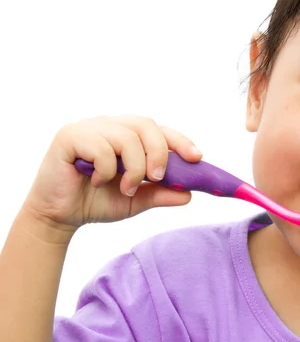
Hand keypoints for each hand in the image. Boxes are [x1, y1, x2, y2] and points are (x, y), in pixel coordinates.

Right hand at [23, 115, 201, 232]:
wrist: (59, 217)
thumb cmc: (96, 202)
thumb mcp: (136, 200)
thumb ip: (161, 194)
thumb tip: (189, 194)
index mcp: (127, 135)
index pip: (159, 130)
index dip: (180, 141)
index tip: (197, 157)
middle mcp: (109, 126)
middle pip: (146, 125)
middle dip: (159, 153)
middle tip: (157, 178)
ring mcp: (89, 128)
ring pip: (126, 137)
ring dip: (133, 168)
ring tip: (125, 188)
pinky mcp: (69, 137)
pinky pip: (101, 147)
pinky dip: (106, 169)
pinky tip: (95, 182)